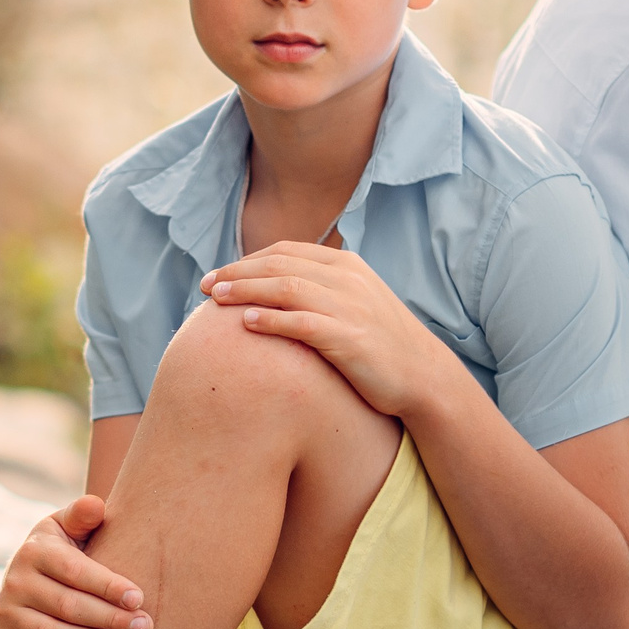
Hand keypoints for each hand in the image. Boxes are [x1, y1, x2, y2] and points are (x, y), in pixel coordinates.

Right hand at [0, 497, 152, 628]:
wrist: (32, 573)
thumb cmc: (64, 547)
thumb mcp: (69, 525)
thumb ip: (83, 514)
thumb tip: (95, 505)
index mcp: (35, 551)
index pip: (75, 571)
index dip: (107, 586)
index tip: (138, 598)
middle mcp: (15, 581)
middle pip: (67, 606)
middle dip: (109, 618)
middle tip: (143, 627)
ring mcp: (6, 612)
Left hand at [201, 242, 458, 418]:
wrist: (423, 377)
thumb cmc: (381, 346)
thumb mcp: (355, 304)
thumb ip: (321, 290)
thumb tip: (275, 290)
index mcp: (346, 266)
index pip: (285, 251)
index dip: (247, 260)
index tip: (219, 274)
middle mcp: (347, 279)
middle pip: (279, 265)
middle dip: (237, 273)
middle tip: (205, 285)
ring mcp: (350, 306)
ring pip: (285, 288)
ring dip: (245, 291)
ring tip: (215, 299)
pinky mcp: (350, 337)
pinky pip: (301, 322)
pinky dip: (271, 320)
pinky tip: (246, 324)